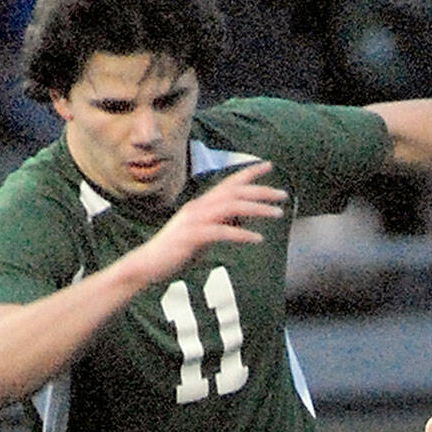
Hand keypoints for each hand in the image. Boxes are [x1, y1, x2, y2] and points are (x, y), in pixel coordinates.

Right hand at [128, 161, 287, 283]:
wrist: (147, 265)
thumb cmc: (176, 251)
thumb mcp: (205, 234)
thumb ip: (222, 223)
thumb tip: (244, 217)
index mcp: (202, 205)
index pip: (229, 183)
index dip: (249, 172)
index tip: (269, 165)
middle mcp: (199, 207)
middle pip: (234, 192)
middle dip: (261, 191)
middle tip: (283, 195)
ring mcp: (194, 220)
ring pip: (231, 207)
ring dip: (257, 209)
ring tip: (278, 214)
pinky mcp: (192, 236)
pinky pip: (221, 232)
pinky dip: (241, 234)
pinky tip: (258, 239)